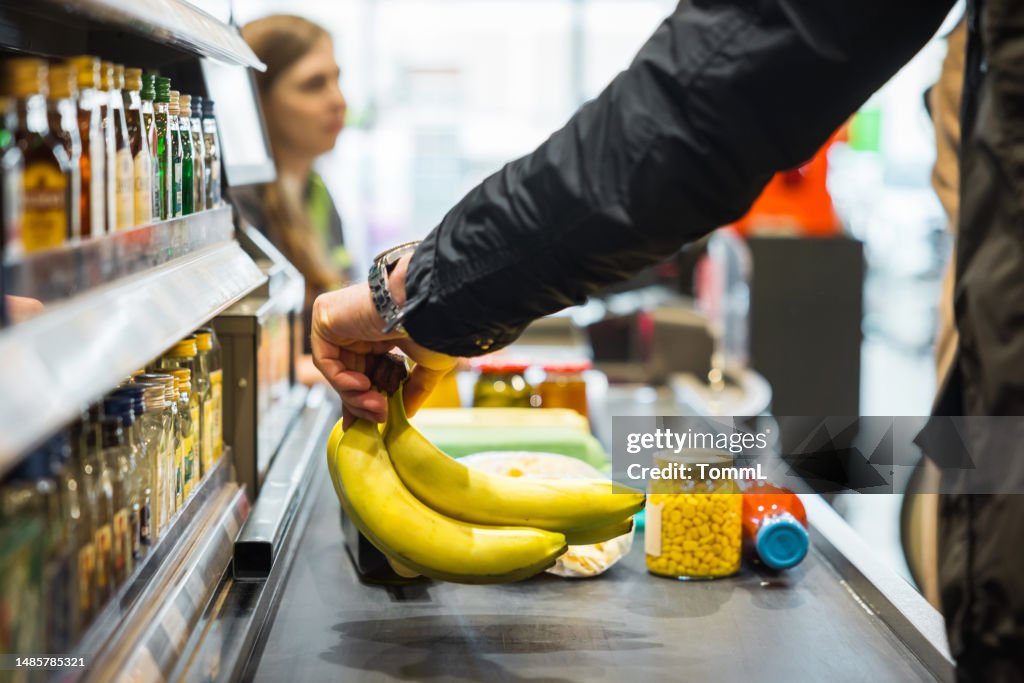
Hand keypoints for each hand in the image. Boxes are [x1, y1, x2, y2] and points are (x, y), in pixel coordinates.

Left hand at [310, 256, 456, 427]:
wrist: (426, 303)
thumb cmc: (434, 324)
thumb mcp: (429, 364)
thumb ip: (416, 388)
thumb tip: (407, 412)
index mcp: (379, 334)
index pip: (363, 371)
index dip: (364, 400)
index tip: (368, 423)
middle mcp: (356, 328)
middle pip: (348, 376)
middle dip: (361, 403)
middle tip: (379, 418)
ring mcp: (340, 322)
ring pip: (337, 372)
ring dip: (355, 396)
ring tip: (378, 407)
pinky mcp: (325, 318)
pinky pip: (325, 361)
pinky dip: (341, 380)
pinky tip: (362, 386)